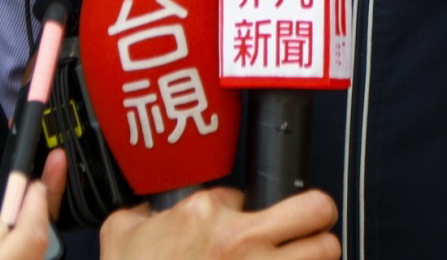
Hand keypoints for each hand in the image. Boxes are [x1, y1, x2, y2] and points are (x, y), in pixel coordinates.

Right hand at [102, 187, 339, 259]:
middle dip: (314, 216)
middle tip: (306, 224)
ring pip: (326, 251)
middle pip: (316, 210)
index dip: (243, 207)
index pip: (247, 192)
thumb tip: (152, 208)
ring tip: (305, 255)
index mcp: (205, 217)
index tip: (234, 222)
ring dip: (316, 253)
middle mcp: (242, 243)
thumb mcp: (120, 235)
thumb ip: (141, 213)